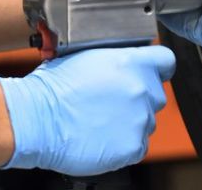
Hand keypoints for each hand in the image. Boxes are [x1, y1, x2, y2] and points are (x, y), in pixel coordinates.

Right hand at [0, 46, 175, 175]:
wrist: (36, 120)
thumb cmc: (51, 88)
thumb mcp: (85, 56)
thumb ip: (114, 58)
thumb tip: (122, 61)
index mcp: (130, 62)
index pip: (165, 60)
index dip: (157, 67)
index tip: (149, 73)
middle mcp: (140, 89)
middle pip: (155, 93)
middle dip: (138, 97)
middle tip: (111, 102)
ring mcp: (139, 119)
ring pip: (147, 121)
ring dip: (130, 121)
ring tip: (101, 121)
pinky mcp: (133, 146)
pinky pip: (138, 145)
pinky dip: (123, 144)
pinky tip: (102, 137)